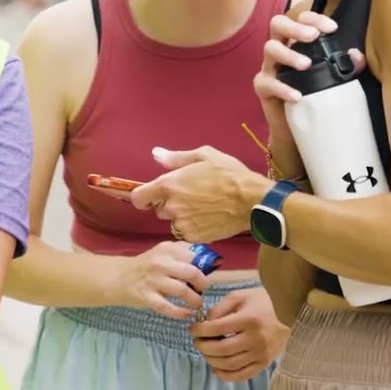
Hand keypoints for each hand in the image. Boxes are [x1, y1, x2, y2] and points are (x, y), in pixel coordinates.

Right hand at [111, 240, 210, 320]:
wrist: (120, 277)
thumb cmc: (147, 266)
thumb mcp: (163, 252)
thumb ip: (184, 253)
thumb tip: (210, 260)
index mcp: (167, 249)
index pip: (195, 257)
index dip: (204, 269)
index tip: (204, 276)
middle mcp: (160, 263)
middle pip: (192, 273)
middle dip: (203, 284)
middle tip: (202, 290)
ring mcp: (153, 281)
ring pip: (183, 291)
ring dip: (195, 300)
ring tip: (197, 304)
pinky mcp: (147, 298)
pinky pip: (168, 308)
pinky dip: (181, 313)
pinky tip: (186, 314)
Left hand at [129, 146, 255, 242]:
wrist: (251, 200)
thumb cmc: (228, 173)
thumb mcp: (204, 156)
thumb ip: (175, 158)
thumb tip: (155, 154)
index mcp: (169, 185)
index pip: (139, 197)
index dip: (144, 196)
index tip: (153, 195)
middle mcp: (171, 207)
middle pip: (158, 209)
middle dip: (169, 203)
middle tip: (189, 196)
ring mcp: (182, 224)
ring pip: (172, 222)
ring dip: (181, 216)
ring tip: (201, 207)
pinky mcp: (194, 237)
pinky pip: (186, 232)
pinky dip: (192, 227)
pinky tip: (208, 218)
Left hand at [190, 286, 288, 381]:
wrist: (290, 313)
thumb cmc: (263, 301)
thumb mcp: (240, 296)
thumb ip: (221, 307)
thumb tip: (205, 323)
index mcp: (249, 319)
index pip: (218, 328)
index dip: (200, 330)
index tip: (193, 328)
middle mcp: (256, 338)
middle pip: (221, 349)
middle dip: (203, 346)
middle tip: (197, 341)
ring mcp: (261, 353)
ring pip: (229, 364)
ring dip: (211, 360)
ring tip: (205, 352)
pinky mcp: (264, 363)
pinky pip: (242, 375)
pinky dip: (225, 375)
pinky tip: (216, 368)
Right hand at [254, 12, 365, 176]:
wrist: (296, 129)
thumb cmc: (314, 96)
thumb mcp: (334, 79)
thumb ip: (347, 66)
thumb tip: (356, 55)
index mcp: (296, 42)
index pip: (301, 19)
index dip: (314, 18)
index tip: (332, 28)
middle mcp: (281, 49)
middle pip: (278, 24)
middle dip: (295, 27)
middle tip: (312, 36)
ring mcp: (269, 67)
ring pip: (270, 49)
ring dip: (289, 54)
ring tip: (306, 65)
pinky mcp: (262, 88)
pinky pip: (266, 83)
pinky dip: (282, 88)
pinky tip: (297, 95)